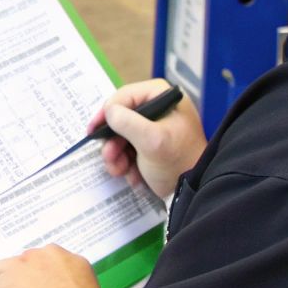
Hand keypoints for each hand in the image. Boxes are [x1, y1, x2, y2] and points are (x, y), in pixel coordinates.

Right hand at [91, 78, 206, 200]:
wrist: (194, 192)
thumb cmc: (178, 161)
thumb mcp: (152, 141)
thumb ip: (127, 122)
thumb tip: (108, 112)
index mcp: (163, 97)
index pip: (126, 95)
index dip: (107, 112)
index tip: (93, 130)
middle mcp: (159, 108)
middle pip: (121, 118)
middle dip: (113, 141)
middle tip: (110, 157)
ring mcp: (155, 128)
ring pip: (122, 136)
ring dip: (117, 155)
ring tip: (121, 171)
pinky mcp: (152, 146)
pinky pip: (129, 150)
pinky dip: (126, 163)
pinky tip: (133, 176)